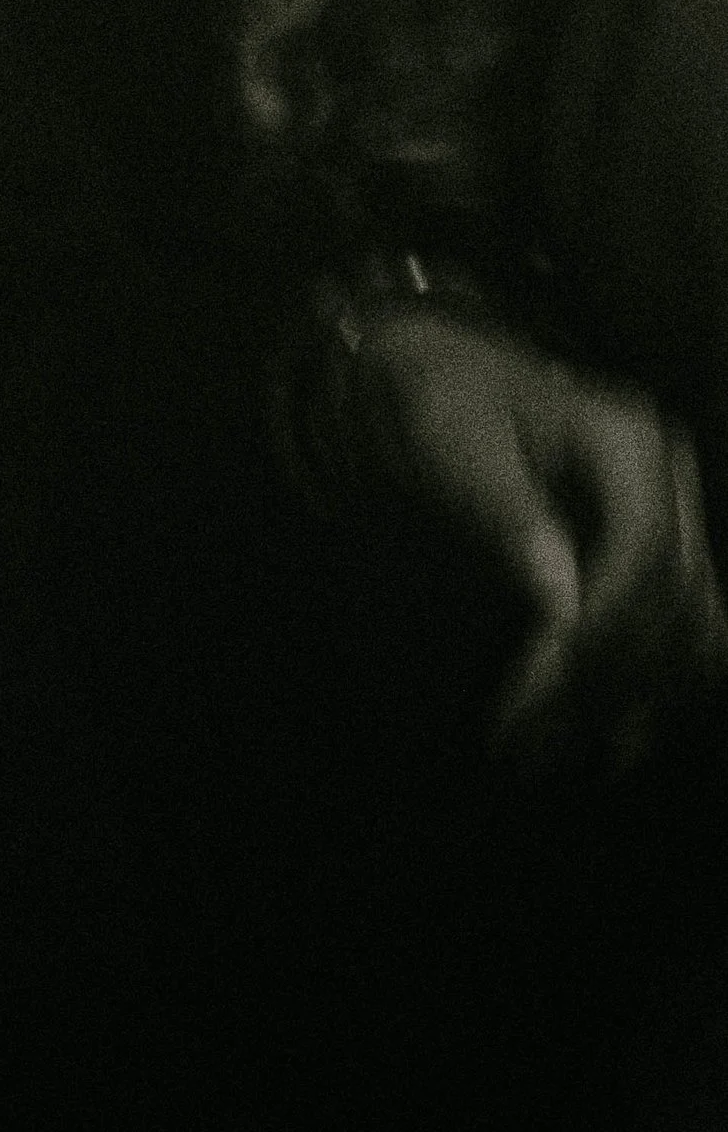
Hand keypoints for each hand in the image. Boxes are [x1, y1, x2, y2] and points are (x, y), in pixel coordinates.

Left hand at [338, 309, 727, 761]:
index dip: (603, 627)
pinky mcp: (659, 562)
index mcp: (629, 440)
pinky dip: (648, 691)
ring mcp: (673, 523)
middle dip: (602, 678)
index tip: (540, 685)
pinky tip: (600, 743)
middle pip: (672, 601)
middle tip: (522, 739)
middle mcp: (668, 483)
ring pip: (690, 632)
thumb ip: (504, 509)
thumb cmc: (442, 399)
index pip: (647, 549)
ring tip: (546, 752)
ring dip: (627, 699)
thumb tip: (560, 599)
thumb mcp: (454, 438)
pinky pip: (681, 638)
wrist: (443, 379)